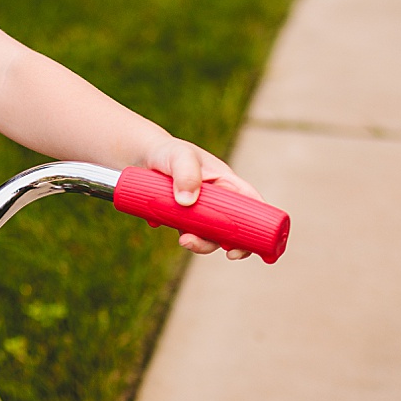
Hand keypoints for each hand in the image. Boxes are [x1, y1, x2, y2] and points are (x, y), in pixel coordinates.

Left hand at [141, 137, 264, 259]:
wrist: (143, 156)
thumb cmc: (169, 152)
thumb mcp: (180, 157)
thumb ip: (186, 174)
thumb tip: (187, 202)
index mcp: (227, 183)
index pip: (251, 204)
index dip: (257, 225)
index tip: (246, 244)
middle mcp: (219, 200)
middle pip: (232, 228)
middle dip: (224, 242)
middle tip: (216, 249)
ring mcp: (202, 211)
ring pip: (209, 235)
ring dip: (200, 243)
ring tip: (184, 240)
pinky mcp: (184, 218)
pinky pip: (188, 233)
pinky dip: (180, 235)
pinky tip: (158, 222)